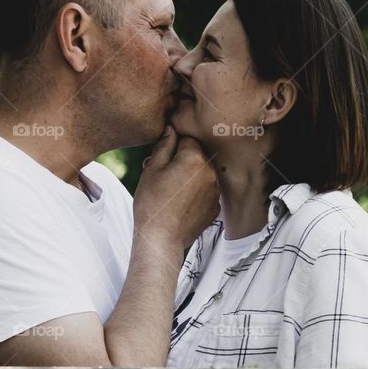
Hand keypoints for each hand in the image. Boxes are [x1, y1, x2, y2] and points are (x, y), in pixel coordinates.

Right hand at [133, 125, 219, 249]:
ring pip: (201, 174)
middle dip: (182, 161)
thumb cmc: (152, 204)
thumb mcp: (152, 169)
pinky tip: (180, 203)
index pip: (187, 138)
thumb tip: (171, 130)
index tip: (163, 158)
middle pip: (196, 156)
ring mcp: (215, 191)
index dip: (173, 147)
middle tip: (164, 176)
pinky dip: (196, 194)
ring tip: (171, 192)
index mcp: (194, 158)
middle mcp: (210, 172)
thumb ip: (164, 145)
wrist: (161, 239)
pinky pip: (206, 191)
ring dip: (190, 177)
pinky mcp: (215, 207)